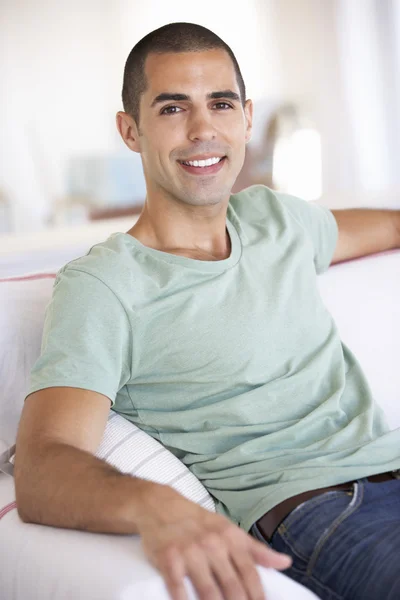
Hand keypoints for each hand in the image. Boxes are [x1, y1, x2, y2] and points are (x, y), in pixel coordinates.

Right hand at [137, 485, 291, 599]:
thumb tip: (285, 563)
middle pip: (233, 587)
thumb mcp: (229, 529)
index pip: (251, 574)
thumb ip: (256, 549)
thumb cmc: (198, 521)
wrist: (160, 505)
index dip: (259, 598)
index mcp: (230, 538)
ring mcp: (190, 552)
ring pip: (209, 592)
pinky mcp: (169, 559)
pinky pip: (179, 589)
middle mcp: (212, 544)